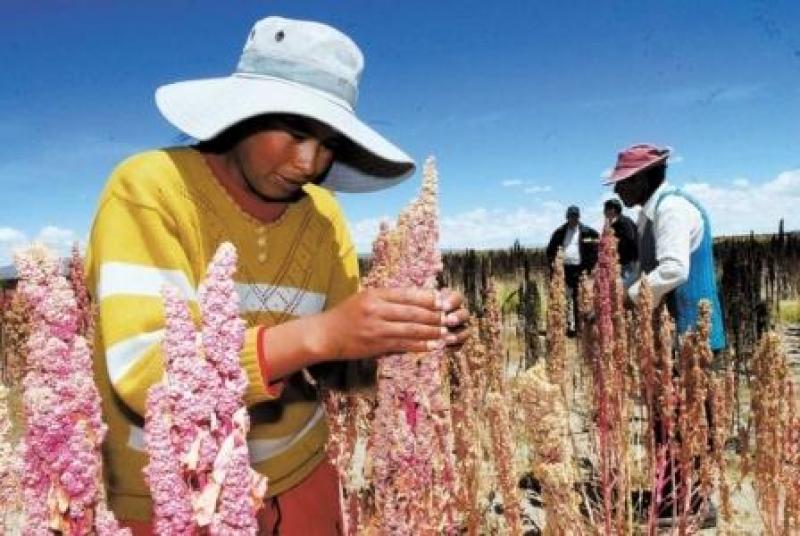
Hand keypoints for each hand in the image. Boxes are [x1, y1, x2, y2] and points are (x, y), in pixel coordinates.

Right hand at [313, 287, 468, 360]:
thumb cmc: (345, 315)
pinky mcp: (376, 345)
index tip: (443, 301)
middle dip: (435, 315)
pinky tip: (432, 346)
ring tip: (447, 332)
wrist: (324, 334)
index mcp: (375, 294)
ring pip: (411, 329)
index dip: (428, 298)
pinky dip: (420, 345)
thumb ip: (386, 298)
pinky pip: (403, 344)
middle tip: (451, 317)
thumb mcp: (364, 297)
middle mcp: (377, 309)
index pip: (408, 295)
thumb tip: (415, 299)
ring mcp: (377, 328)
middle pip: (413, 312)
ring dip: (432, 331)